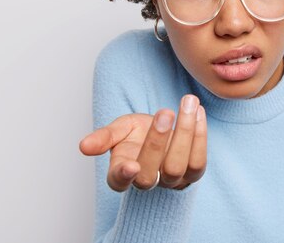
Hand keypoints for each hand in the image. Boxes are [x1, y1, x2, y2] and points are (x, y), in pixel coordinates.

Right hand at [79, 94, 206, 190]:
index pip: (119, 181)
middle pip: (152, 174)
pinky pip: (198, 161)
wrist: (161, 132)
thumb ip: (103, 137)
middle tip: (164, 111)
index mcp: (121, 173)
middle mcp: (146, 181)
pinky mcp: (192, 175)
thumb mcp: (118, 129)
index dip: (124, 176)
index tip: (130, 164)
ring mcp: (171, 181)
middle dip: (158, 142)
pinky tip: (199, 112)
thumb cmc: (136, 133)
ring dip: (185, 133)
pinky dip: (200, 135)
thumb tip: (83, 146)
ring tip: (188, 102)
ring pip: (179, 167)